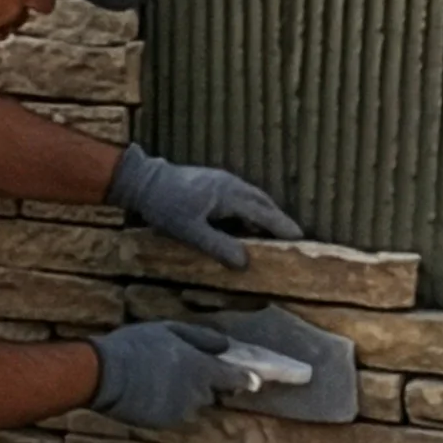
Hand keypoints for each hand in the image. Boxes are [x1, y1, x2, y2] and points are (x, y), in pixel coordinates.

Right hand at [84, 318, 272, 430]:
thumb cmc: (136, 345)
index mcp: (201, 368)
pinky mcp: (164, 423)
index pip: (232, 377)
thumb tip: (224, 345)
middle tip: (180, 371)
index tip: (255, 382)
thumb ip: (200, 337)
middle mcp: (196, 393)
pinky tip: (147, 393)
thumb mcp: (168, 329)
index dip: (244, 380)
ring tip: (158, 380)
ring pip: (191, 404)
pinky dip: (166, 405)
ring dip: (183, 395)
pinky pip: (172, 414)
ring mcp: (180, 411)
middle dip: (202, 385)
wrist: (105, 374)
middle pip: (210, 393)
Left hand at [111, 146, 301, 269]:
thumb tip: (245, 263)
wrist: (143, 180)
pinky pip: (241, 194)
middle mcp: (230, 184)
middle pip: (262, 202)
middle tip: (292, 235)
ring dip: (265, 212)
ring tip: (273, 229)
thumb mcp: (190, 231)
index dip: (281, 226)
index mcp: (229, 195)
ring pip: (252, 196)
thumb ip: (218, 246)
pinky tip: (246, 218)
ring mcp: (222, 179)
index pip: (262, 213)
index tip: (299, 237)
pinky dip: (251, 207)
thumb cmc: (166, 207)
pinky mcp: (213, 180)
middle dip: (277, 218)